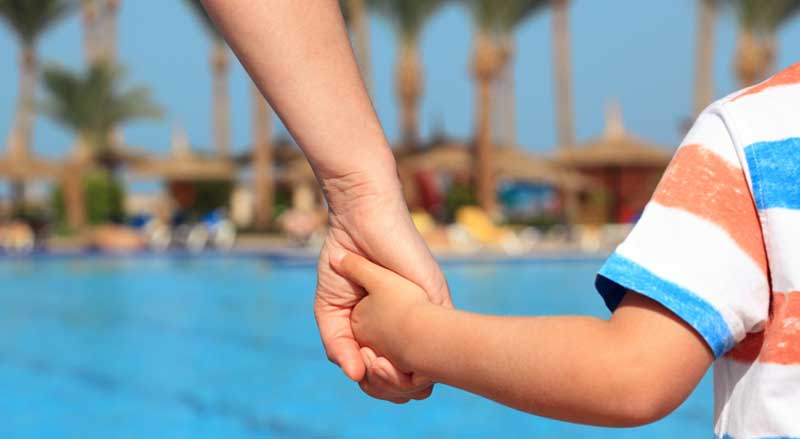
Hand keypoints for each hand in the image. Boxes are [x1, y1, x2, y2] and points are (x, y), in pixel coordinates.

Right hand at [314, 168, 450, 402]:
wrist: (358, 219)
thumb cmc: (343, 258)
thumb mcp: (330, 309)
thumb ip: (337, 343)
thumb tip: (355, 376)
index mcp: (386, 330)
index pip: (387, 373)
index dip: (374, 383)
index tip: (359, 371)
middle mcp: (410, 324)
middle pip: (411, 377)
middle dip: (390, 385)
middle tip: (369, 368)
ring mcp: (426, 313)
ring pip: (428, 365)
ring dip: (401, 375)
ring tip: (377, 360)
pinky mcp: (436, 297)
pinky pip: (439, 339)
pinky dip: (417, 355)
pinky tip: (392, 350)